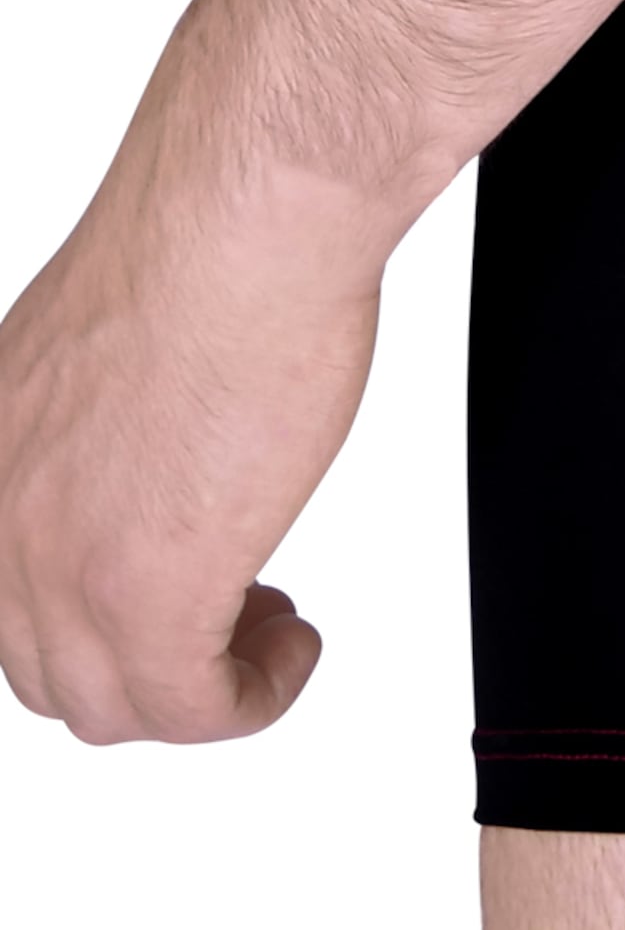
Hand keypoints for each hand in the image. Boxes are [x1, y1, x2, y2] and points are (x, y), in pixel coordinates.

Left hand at [0, 136, 383, 743]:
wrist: (249, 217)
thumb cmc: (210, 240)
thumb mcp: (105, 347)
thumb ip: (96, 426)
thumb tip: (143, 463)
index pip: (8, 602)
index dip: (95, 618)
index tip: (177, 586)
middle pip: (49, 669)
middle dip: (146, 660)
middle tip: (233, 612)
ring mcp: (60, 567)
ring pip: (112, 706)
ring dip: (201, 690)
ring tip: (268, 632)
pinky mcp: (148, 595)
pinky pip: (190, 712)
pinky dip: (251, 699)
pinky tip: (292, 647)